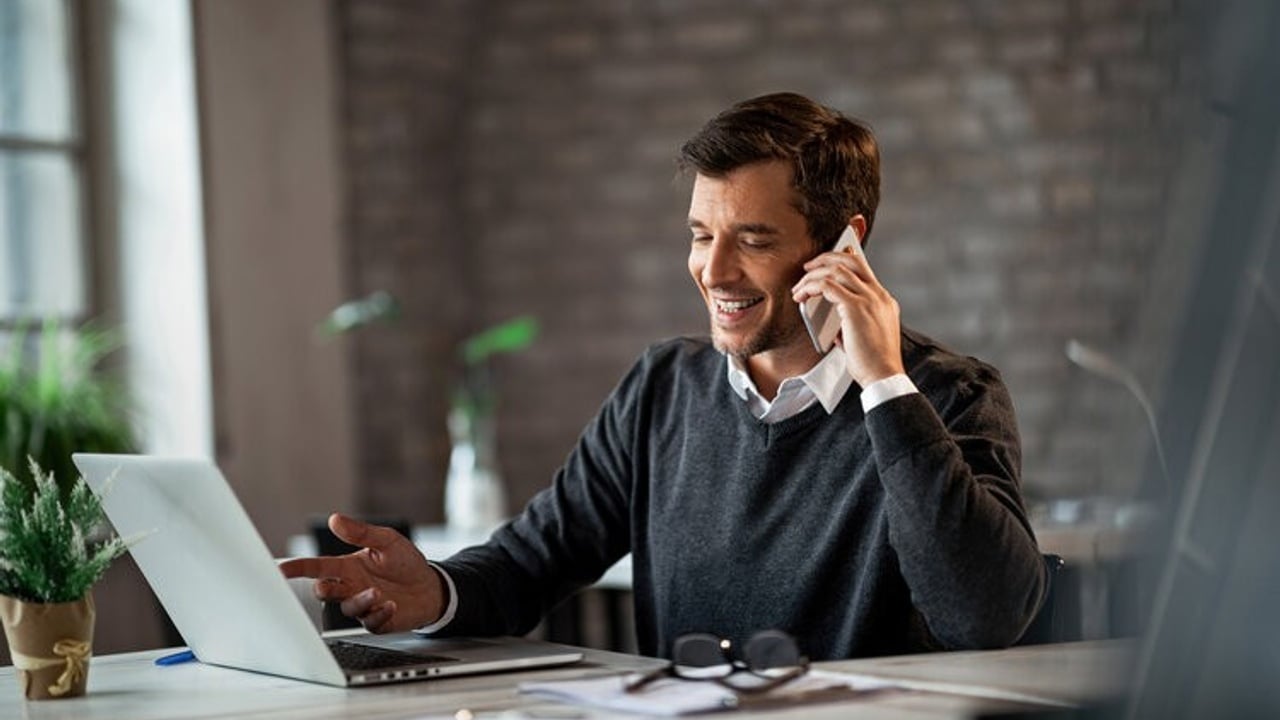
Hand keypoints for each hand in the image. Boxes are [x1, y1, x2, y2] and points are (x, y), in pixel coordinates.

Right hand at [278, 513, 444, 632]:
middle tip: (325, 585)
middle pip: (325, 591)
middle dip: (323, 589)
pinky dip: (379, 613)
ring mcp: (363, 605)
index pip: (317, 567)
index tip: (280, 569)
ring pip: (347, 607)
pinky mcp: (377, 620)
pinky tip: (391, 605)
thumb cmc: (405, 562)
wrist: (430, 586)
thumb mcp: (387, 541)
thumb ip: (361, 533)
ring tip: (377, 592)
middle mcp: (351, 587)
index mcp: (348, 567)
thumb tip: (336, 519)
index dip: (297, 568)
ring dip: (359, 600)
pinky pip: (370, 622)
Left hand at [791, 242, 903, 386]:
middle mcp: (878, 295)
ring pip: (836, 270)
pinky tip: (801, 296)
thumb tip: (835, 323)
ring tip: (799, 287)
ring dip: (812, 276)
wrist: (884, 375)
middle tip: (808, 267)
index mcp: (883, 301)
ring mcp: (869, 299)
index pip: (862, 269)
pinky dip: (810, 287)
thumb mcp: (866, 336)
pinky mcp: (855, 308)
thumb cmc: (874, 363)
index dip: (840, 262)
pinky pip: (827, 285)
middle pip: (851, 260)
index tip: (823, 267)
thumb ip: (852, 324)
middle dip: (826, 258)